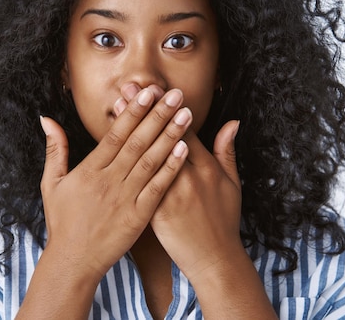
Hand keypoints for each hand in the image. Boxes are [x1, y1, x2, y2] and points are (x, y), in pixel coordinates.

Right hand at [39, 88, 192, 281]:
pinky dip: (170, 168)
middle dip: (157, 115)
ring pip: (150, 161)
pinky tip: (183, 149)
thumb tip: (46, 119)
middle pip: (137, 142)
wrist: (73, 260)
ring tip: (186, 114)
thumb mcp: (52, 183)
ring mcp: (125, 198)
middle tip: (175, 94)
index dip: (132, 112)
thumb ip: (55, 149)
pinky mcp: (138, 215)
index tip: (147, 92)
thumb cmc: (62, 221)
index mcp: (90, 170)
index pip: (115, 134)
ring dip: (170, 135)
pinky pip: (157, 188)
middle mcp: (109, 180)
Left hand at [116, 83, 242, 281]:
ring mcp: (170, 193)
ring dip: (129, 128)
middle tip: (127, 87)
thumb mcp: (232, 183)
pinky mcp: (155, 210)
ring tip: (116, 107)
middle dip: (143, 109)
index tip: (154, 88)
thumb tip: (232, 122)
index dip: (166, 107)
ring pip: (145, 154)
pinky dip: (124, 162)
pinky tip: (111, 148)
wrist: (214, 258)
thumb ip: (227, 151)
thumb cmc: (224, 220)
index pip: (183, 129)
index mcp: (205, 167)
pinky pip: (136, 182)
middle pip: (161, 136)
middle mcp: (187, 176)